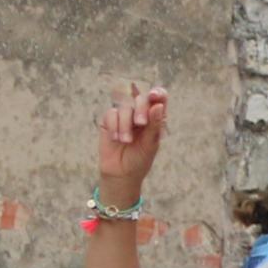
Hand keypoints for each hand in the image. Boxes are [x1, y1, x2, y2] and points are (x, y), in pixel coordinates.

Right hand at [95, 83, 168, 209]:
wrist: (121, 174)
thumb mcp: (150, 144)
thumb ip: (154, 124)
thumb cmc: (140, 160)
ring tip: (126, 141)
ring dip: (125, 124)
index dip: (157, 93)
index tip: (155, 96)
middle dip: (141, 108)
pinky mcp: (109, 120)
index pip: (158, 98)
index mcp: (155, 118)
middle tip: (141, 123)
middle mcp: (140, 113)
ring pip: (124, 107)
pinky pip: (111, 113)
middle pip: (141, 98)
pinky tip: (116, 138)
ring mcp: (124, 116)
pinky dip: (114, 126)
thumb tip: (158, 105)